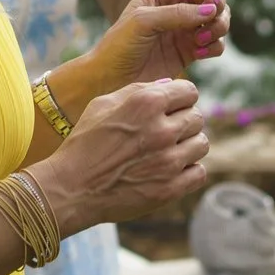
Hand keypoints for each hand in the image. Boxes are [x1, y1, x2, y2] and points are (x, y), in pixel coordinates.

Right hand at [31, 78, 210, 230]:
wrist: (72, 188)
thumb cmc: (84, 143)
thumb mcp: (103, 104)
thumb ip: (139, 90)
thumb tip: (169, 86)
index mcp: (146, 103)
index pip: (189, 91)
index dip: (181, 98)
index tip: (172, 108)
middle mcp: (162, 129)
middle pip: (198, 117)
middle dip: (184, 121)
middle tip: (165, 131)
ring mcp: (169, 161)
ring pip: (202, 144)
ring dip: (188, 145)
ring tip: (168, 151)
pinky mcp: (171, 188)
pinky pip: (199, 172)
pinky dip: (189, 170)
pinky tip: (171, 169)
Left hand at [92, 0, 229, 85]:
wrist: (112, 80)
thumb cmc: (119, 46)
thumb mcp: (143, 22)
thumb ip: (177, 13)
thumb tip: (211, 9)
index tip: (212, 2)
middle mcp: (178, 2)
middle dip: (218, 8)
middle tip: (207, 26)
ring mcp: (186, 26)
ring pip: (220, 16)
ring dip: (219, 28)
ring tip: (200, 42)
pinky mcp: (192, 48)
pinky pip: (217, 41)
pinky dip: (215, 46)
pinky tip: (199, 55)